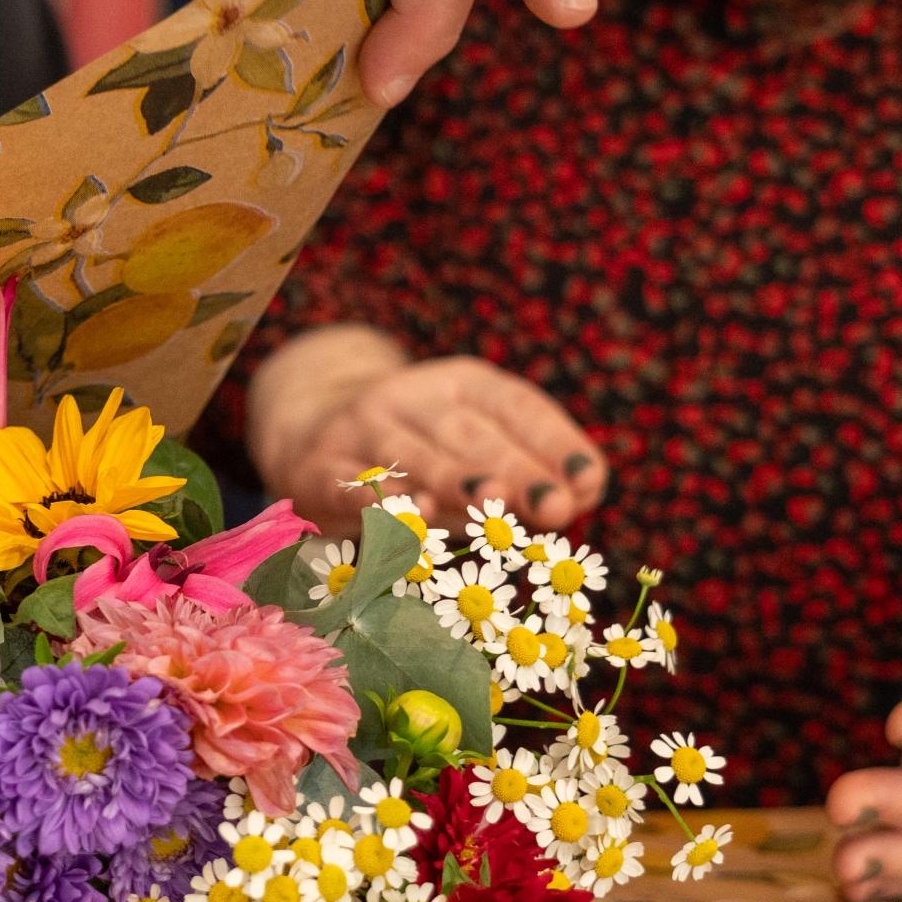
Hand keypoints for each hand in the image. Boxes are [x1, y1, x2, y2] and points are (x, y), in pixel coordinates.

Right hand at [248, 328, 607, 533]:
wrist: (310, 435)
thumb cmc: (418, 454)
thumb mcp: (471, 450)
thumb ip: (524, 472)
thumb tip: (584, 495)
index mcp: (461, 385)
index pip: (514, 405)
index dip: (554, 441)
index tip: (591, 482)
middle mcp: (410, 397)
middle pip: (468, 433)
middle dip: (514, 469)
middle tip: (555, 505)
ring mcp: (360, 430)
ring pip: (412, 455)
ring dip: (451, 479)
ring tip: (490, 501)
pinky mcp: (319, 469)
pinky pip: (350, 485)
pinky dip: (378, 501)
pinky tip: (408, 517)